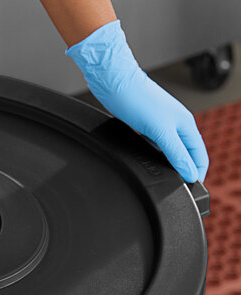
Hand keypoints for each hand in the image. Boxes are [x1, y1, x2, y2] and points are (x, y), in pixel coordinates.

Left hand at [67, 20, 208, 182]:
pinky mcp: (147, 124)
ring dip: (173, 163)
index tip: (191, 190)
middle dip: (186, 170)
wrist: (115, 84)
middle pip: (188, 153)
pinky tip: (150, 162)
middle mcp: (177, 124)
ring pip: (172, 149)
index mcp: (186, 124)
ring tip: (168, 178)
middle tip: (179, 188)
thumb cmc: (138, 99)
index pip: (199, 155)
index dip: (197, 173)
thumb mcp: (161, 132)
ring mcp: (162, 124)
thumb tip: (189, 173)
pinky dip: (158, 156)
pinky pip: (158, 145)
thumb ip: (176, 153)